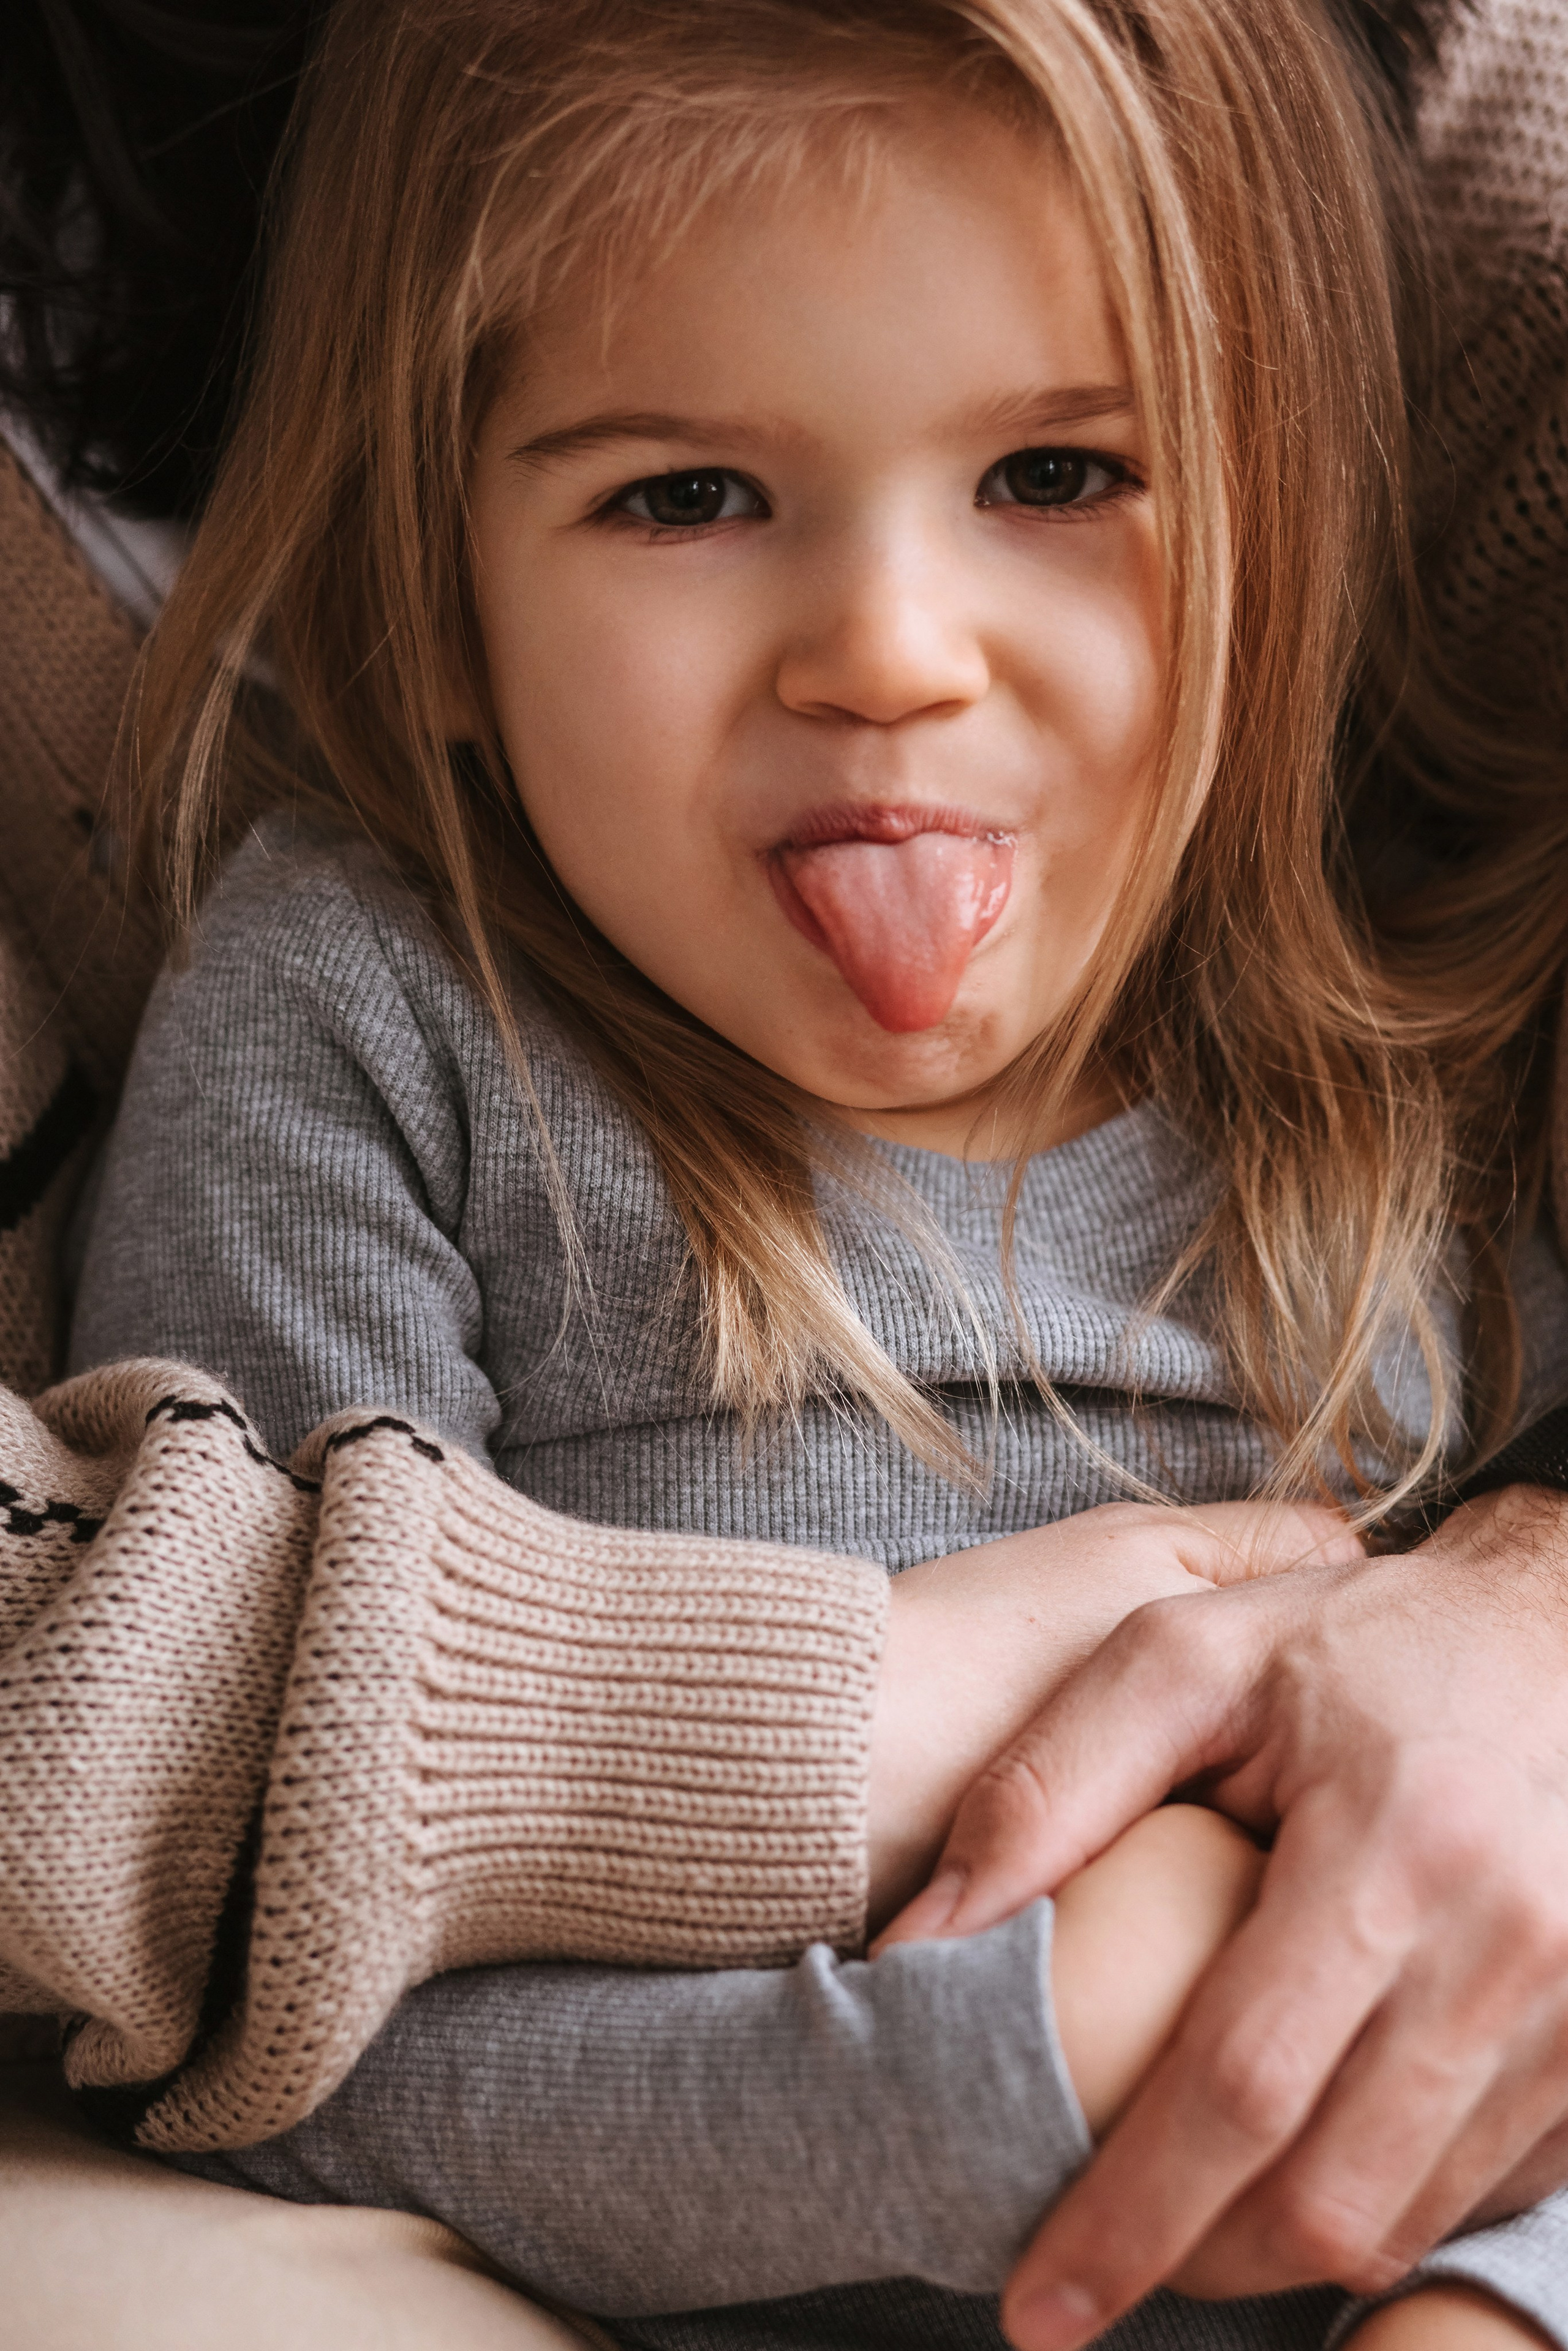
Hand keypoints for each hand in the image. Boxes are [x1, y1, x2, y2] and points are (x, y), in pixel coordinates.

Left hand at [876, 1485, 1567, 2348]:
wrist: (1548, 1632)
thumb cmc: (1345, 1645)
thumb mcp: (1179, 1659)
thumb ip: (1044, 1788)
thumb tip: (918, 1946)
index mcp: (1397, 1844)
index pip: (1239, 2085)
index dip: (1129, 2213)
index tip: (1039, 2302)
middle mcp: (1512, 1945)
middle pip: (1329, 2195)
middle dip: (1195, 2263)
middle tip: (1095, 2268)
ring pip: (1404, 2220)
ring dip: (1278, 2252)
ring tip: (1178, 2222)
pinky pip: (1480, 2196)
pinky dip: (1377, 2210)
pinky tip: (1297, 2168)